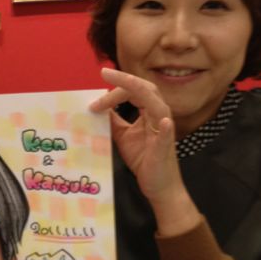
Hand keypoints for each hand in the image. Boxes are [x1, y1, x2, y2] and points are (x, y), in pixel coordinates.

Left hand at [91, 68, 199, 234]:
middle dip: (125, 81)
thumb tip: (98, 107)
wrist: (158, 185)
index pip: (133, 91)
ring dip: (139, 92)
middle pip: (145, 89)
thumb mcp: (122, 135)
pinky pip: (167, 135)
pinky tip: (163, 121)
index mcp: (149, 111)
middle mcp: (159, 116)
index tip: (93, 100)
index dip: (114, 90)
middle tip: (104, 74)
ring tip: (125, 82)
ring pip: (157, 105)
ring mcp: (164, 131)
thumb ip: (113, 120)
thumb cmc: (143, 158)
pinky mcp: (164, 148)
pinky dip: (165, 127)